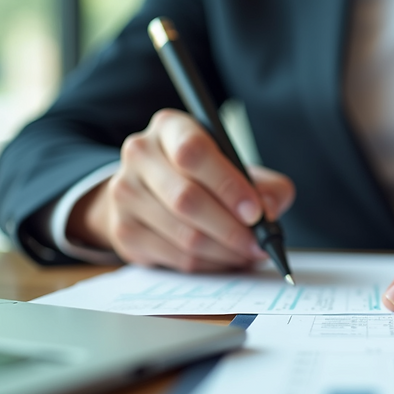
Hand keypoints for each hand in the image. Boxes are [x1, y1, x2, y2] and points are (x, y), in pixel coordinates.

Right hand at [66, 109, 294, 271]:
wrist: (153, 192)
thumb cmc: (205, 176)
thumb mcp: (238, 167)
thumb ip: (266, 185)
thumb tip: (269, 210)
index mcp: (170, 128)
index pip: (194, 153)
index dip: (228, 185)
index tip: (256, 212)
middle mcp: (140, 155)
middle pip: (187, 199)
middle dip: (232, 229)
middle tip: (259, 244)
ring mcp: (125, 193)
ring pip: (184, 235)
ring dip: (225, 252)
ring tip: (248, 253)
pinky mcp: (124, 231)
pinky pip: (177, 258)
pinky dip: (210, 265)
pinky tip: (226, 259)